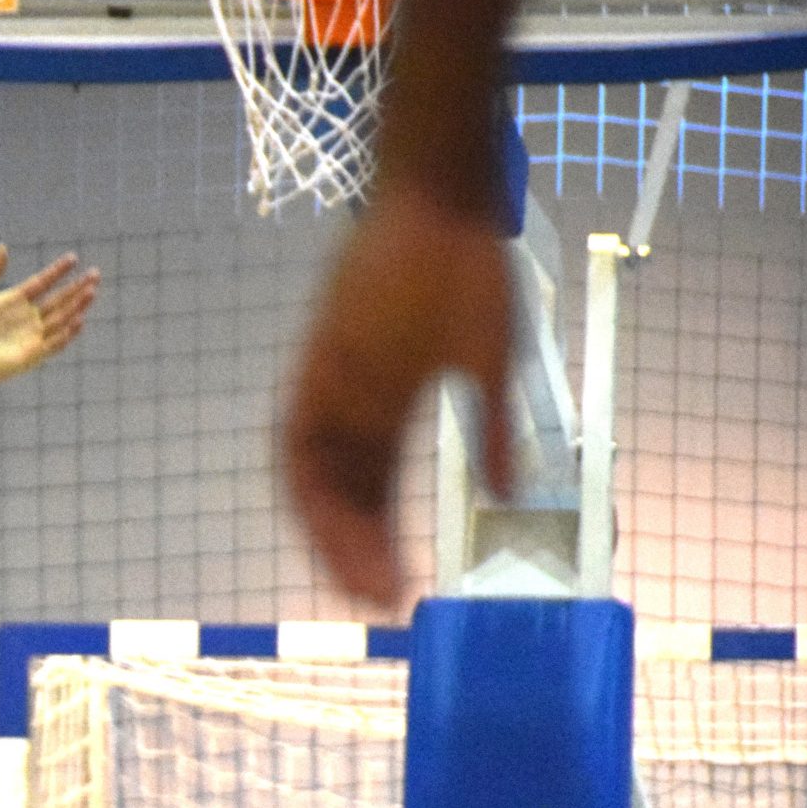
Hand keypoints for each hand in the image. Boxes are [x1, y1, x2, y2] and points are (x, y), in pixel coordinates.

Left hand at [0, 245, 100, 387]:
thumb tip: (4, 247)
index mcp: (15, 301)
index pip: (43, 283)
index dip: (58, 271)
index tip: (73, 258)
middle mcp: (27, 318)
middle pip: (59, 300)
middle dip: (77, 288)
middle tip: (95, 274)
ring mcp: (31, 337)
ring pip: (61, 319)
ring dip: (77, 306)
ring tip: (91, 292)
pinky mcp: (31, 356)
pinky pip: (54, 344)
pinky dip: (67, 334)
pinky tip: (78, 321)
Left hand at [284, 185, 515, 612]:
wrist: (442, 205)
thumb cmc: (469, 271)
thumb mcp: (488, 363)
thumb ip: (491, 430)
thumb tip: (509, 494)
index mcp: (387, 412)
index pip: (373, 495)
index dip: (380, 543)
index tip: (398, 589)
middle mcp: (348, 408)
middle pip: (338, 499)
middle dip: (354, 552)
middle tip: (377, 602)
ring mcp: (327, 389)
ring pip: (314, 483)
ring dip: (331, 533)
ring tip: (357, 580)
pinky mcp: (314, 367)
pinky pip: (297, 442)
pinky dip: (309, 487)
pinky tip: (328, 524)